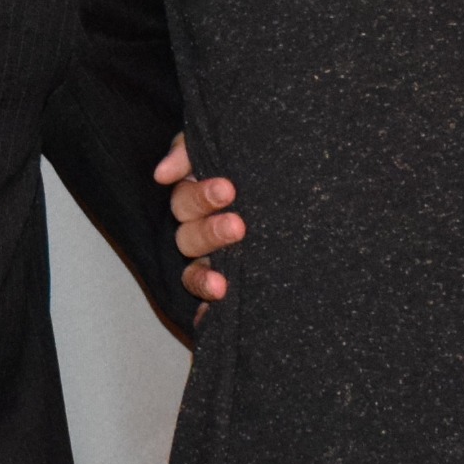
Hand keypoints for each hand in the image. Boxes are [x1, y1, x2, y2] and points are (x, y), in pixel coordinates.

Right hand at [154, 134, 243, 302]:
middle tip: (239, 227)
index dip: (202, 197)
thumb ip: (190, 151)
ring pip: (194, 270)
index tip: (229, 189)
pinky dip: (206, 309)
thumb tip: (161, 174)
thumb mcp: (225, 144)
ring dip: (203, 277)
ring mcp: (213, 258)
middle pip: (189, 236)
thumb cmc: (254, 157)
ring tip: (222, 283)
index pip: (186, 200)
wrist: (301, 180)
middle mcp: (200, 229)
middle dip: (211, 232)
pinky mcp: (226, 280)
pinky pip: (208, 299)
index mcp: (197, 197)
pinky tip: (208, 318)